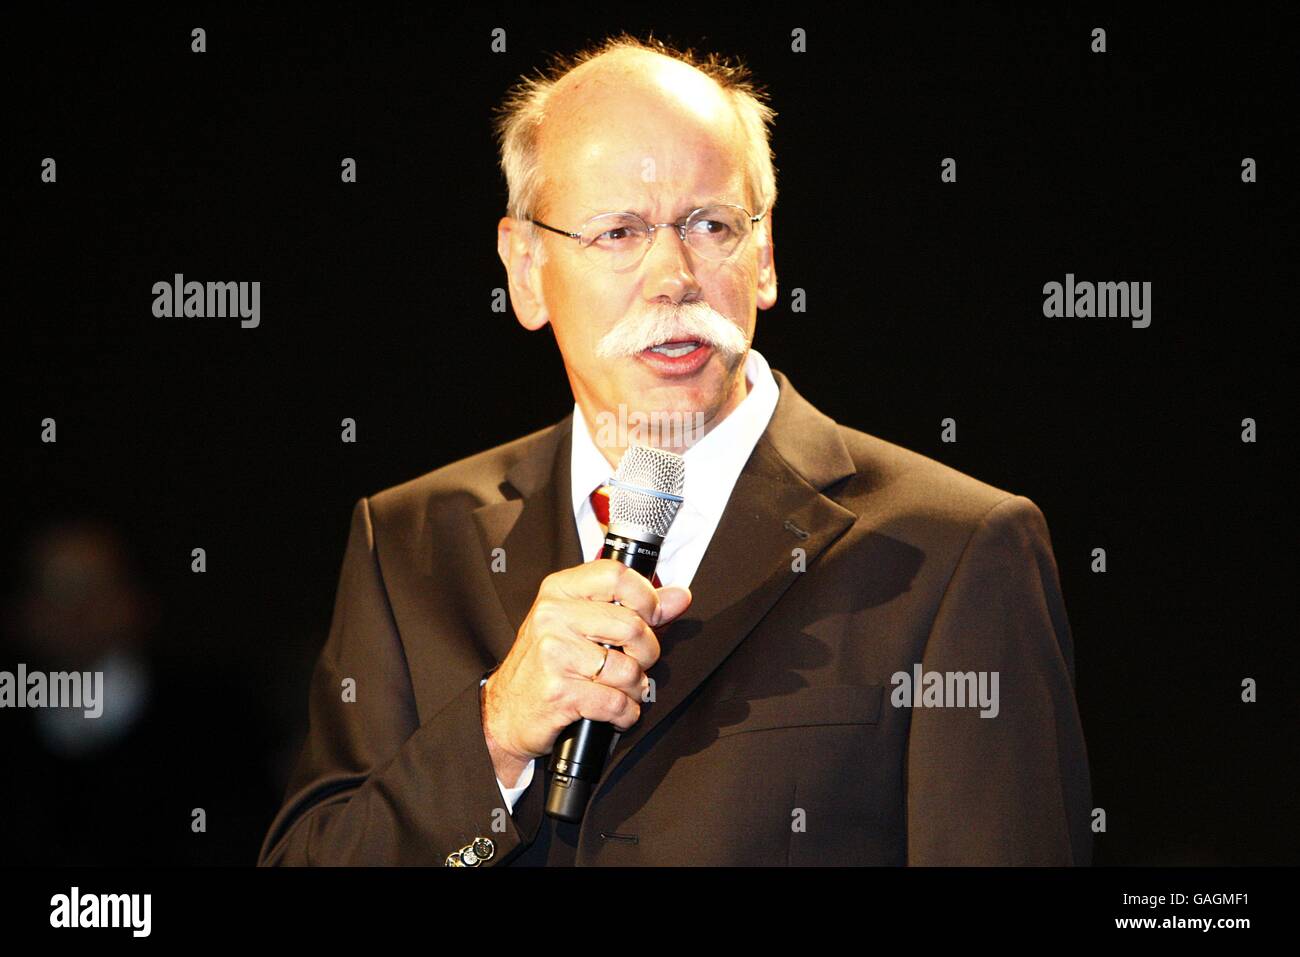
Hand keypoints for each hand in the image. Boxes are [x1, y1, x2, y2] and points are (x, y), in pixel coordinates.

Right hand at [481, 559, 691, 785]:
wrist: (504, 714)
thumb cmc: (546, 666)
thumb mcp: (582, 625)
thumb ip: (633, 607)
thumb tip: (679, 596)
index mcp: (559, 591)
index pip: (617, 575)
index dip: (647, 597)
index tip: (653, 616)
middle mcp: (553, 616)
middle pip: (632, 625)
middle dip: (647, 653)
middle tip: (637, 663)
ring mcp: (554, 653)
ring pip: (628, 669)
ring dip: (635, 689)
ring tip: (620, 690)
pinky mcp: (559, 691)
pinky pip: (616, 702)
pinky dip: (624, 714)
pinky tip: (612, 712)